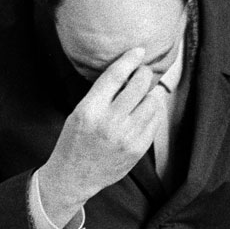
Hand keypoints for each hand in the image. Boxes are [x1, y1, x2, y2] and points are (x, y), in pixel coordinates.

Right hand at [37, 48, 163, 225]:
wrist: (74, 176)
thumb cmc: (74, 141)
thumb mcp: (78, 113)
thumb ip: (100, 95)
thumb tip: (126, 72)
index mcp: (90, 109)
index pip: (115, 76)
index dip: (130, 59)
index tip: (139, 51)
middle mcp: (110, 122)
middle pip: (138, 85)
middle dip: (143, 74)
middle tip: (142, 73)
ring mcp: (126, 136)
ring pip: (151, 102)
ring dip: (149, 94)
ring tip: (143, 94)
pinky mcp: (137, 148)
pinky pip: (155, 121)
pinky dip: (152, 112)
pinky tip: (145, 111)